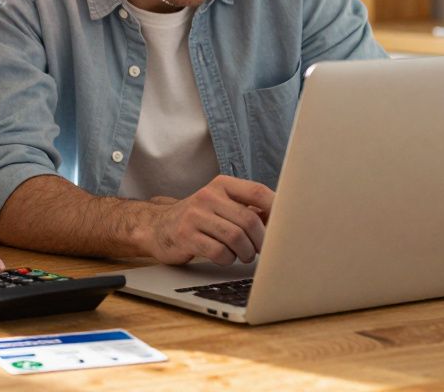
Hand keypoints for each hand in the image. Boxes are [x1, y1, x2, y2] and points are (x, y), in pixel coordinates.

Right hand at [138, 176, 273, 265]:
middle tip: (260, 250)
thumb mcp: (222, 206)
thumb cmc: (199, 219)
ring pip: (236, 237)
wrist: (158, 227)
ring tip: (243, 255)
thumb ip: (249, 209)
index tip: (285, 225)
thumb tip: (281, 220)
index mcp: (222, 185)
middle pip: (250, 220)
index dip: (277, 209)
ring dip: (246, 252)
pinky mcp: (186, 235)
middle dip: (261, 240)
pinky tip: (224, 256)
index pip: (258, 192)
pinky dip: (227, 259)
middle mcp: (208, 196)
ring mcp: (195, 215)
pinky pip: (219, 251)